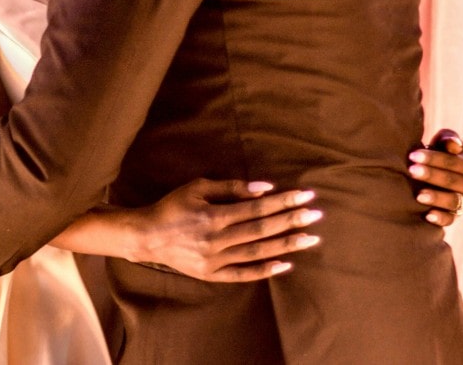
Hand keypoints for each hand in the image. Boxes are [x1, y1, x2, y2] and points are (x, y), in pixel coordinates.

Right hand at [129, 178, 321, 281]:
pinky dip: (265, 271)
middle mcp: (217, 240)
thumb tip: (265, 188)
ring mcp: (215, 260)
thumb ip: (232, 188)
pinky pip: (243, 274)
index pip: (257, 209)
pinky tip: (286, 264)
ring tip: (310, 239)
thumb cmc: (173, 206)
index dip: (283, 202)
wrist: (146, 236)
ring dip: (286, 245)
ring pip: (258, 253)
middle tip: (316, 214)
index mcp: (214, 216)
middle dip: (291, 220)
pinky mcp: (212, 275)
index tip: (305, 196)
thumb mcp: (198, 188)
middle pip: (262, 230)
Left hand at [408, 128, 462, 226]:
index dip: (433, 158)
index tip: (413, 155)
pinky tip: (428, 216)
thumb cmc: (438, 154)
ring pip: (453, 201)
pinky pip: (450, 219)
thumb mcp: (443, 143)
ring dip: (436, 198)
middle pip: (452, 180)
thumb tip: (453, 144)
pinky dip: (441, 219)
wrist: (436, 177)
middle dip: (431, 175)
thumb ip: (447, 139)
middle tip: (411, 170)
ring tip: (418, 195)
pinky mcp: (456, 216)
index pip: (453, 161)